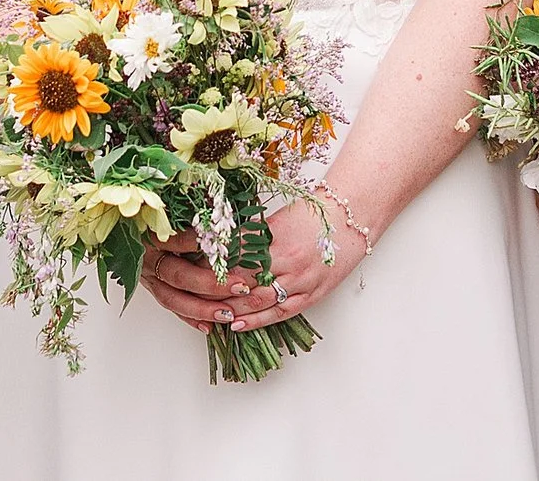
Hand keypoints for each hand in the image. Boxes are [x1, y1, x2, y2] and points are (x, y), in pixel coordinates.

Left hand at [140, 201, 362, 334]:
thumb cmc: (315, 212)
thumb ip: (251, 235)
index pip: (231, 257)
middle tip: (187, 293)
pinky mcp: (311, 295)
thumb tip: (219, 245)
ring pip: (256, 303)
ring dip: (229, 310)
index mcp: (274, 240)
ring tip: (205, 314)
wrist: (352, 217)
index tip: (186, 265)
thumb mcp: (278, 219)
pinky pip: (279, 313)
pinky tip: (235, 325)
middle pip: (239, 284)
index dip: (208, 265)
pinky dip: (256, 322)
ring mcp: (299, 282)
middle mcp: (285, 263)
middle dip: (212, 291)